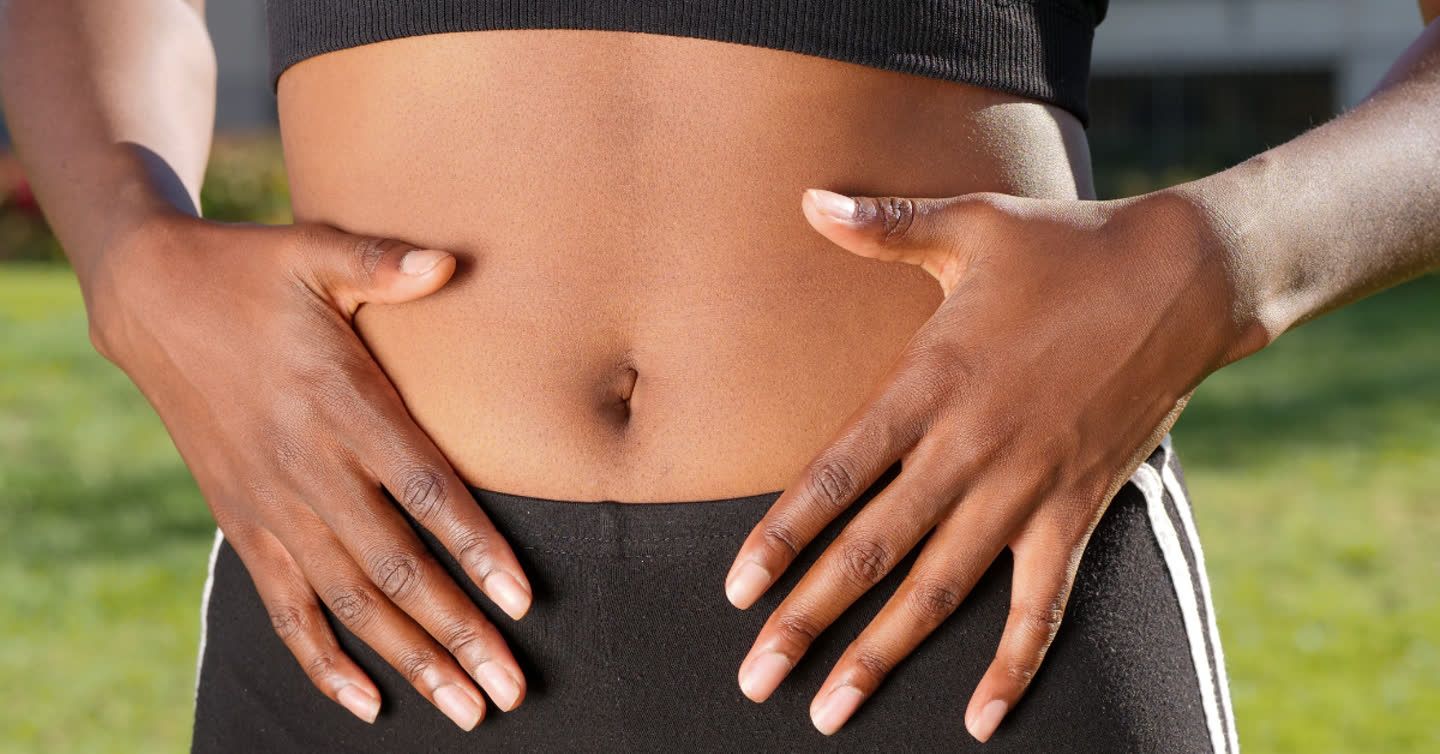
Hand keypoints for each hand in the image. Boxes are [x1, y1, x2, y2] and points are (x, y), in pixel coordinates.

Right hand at [87, 211, 532, 729]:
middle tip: (508, 690)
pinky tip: (366, 703)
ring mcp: (272, 506)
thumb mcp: (314, 252)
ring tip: (465, 708)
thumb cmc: (252, 274)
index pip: (423, 492)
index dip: (475, 548)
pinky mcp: (243, 524)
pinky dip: (322, 661)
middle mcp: (309, 468)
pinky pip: (284, 609)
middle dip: (456, 632)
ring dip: (409, 660)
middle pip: (395, 567)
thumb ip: (382, 264)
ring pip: (349, 602)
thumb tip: (449, 261)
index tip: (521, 601)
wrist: (152, 300)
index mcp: (342, 404)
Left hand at [725, 188, 1262, 739]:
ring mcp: (1027, 487)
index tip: (737, 591)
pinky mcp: (1080, 509)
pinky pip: (1041, 604)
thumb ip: (884, 225)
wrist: (1186, 276)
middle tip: (756, 677)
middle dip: (808, 620)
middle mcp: (970, 448)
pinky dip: (1013, 664)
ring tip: (833, 711)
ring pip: (942, 589)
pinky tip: (977, 720)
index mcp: (929, 383)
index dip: (782, 538)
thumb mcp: (971, 223)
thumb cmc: (1065, 246)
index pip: (835, 476)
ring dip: (885, 655)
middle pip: (872, 551)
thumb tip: (808, 199)